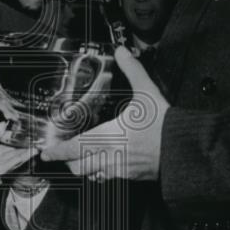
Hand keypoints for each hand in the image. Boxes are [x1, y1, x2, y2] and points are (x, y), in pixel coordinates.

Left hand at [0, 122, 36, 190]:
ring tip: (33, 150)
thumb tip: (4, 125)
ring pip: (9, 162)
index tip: (30, 136)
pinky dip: (10, 164)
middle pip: (12, 154)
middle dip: (25, 149)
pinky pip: (1, 169)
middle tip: (38, 144)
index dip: (19, 141)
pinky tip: (19, 159)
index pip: (8, 144)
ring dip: (21, 157)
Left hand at [40, 46, 169, 181]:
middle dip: (68, 161)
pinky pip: (109, 178)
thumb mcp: (146, 92)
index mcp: (108, 136)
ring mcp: (121, 169)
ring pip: (92, 175)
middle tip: (63, 154)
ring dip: (84, 168)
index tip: (45, 154)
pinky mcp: (133, 176)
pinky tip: (105, 164)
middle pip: (78, 166)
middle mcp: (110, 156)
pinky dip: (101, 173)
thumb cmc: (163, 123)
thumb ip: (133, 70)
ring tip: (81, 159)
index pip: (74, 147)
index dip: (57, 152)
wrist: (184, 148)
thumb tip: (122, 52)